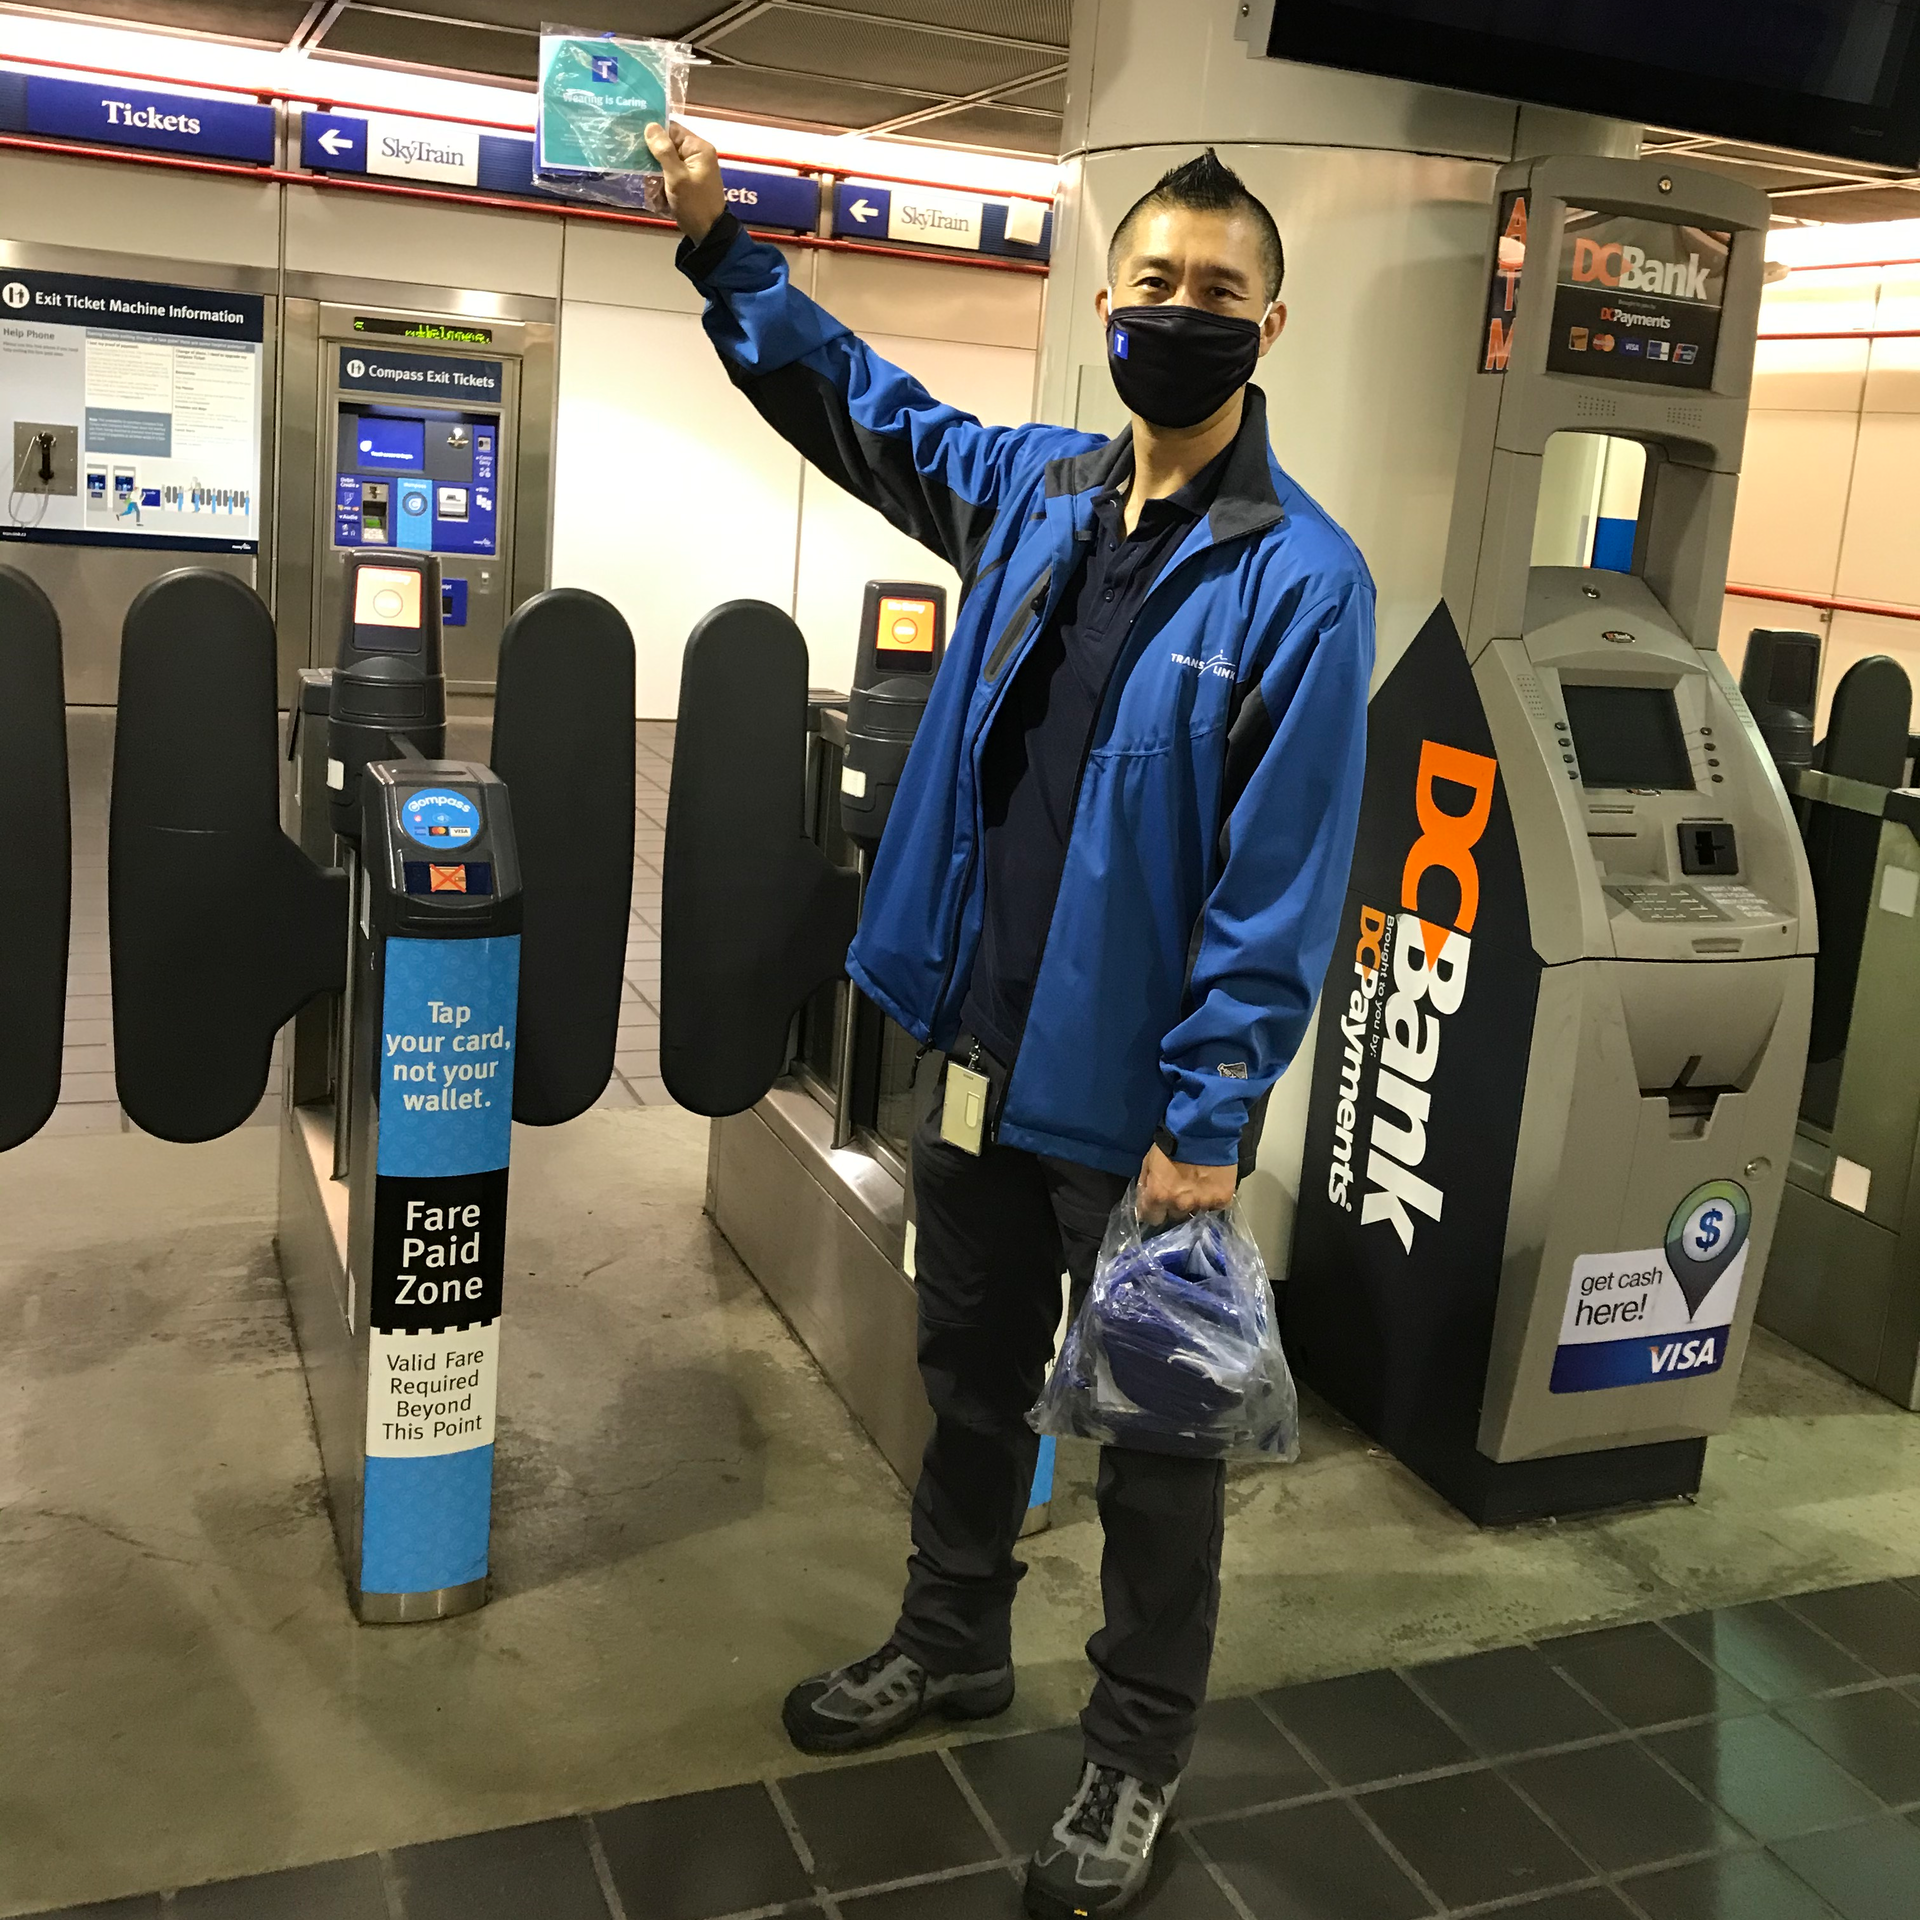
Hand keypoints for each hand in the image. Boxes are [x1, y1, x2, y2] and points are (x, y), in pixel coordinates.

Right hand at [643, 120, 727, 242]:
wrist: (708, 234)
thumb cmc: (694, 205)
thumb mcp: (677, 177)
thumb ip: (663, 151)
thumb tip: (650, 126)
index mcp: (698, 148)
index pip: (671, 129)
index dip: (653, 133)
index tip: (635, 140)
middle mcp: (696, 154)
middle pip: (666, 146)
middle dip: (653, 162)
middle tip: (647, 175)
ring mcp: (691, 169)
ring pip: (664, 163)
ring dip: (656, 178)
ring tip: (657, 193)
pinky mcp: (686, 182)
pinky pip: (668, 177)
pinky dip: (661, 187)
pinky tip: (660, 199)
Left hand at [1137, 1144, 1236, 1226]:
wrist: (1202, 1130)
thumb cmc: (1171, 1143)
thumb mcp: (1148, 1162)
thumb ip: (1146, 1184)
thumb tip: (1144, 1200)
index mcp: (1158, 1196)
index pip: (1152, 1219)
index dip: (1153, 1212)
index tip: (1157, 1205)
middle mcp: (1180, 1205)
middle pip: (1175, 1216)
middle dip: (1175, 1205)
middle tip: (1180, 1190)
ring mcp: (1202, 1204)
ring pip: (1196, 1212)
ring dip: (1195, 1202)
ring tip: (1198, 1186)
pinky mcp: (1222, 1199)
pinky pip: (1215, 1207)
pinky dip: (1213, 1199)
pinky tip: (1212, 1186)